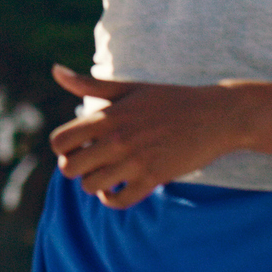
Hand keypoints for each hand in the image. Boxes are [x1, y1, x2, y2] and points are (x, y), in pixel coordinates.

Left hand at [48, 64, 253, 207]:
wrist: (217, 115)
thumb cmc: (170, 99)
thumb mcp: (128, 87)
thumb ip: (88, 83)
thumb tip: (54, 70)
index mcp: (107, 115)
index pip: (59, 141)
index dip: (61, 147)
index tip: (77, 145)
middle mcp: (117, 139)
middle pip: (70, 168)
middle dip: (74, 168)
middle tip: (89, 162)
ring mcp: (136, 160)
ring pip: (91, 187)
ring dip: (93, 184)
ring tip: (104, 175)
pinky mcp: (155, 178)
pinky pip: (119, 201)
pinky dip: (112, 199)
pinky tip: (116, 188)